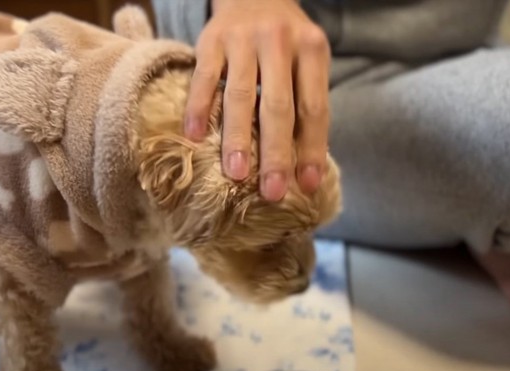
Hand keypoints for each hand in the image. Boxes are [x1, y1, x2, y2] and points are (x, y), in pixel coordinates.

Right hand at [184, 0, 329, 200]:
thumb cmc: (285, 43)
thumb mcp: (307, 62)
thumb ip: (306, 103)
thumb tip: (306, 167)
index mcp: (312, 49)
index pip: (314, 108)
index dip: (312, 149)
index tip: (308, 186)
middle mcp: (279, 41)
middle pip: (278, 106)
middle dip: (276, 154)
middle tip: (272, 192)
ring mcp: (243, 39)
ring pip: (240, 95)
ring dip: (237, 138)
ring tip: (236, 174)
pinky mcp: (211, 39)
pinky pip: (204, 79)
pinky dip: (198, 108)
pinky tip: (195, 138)